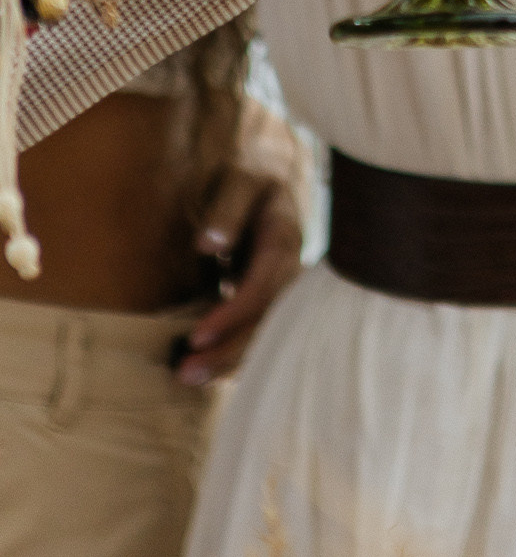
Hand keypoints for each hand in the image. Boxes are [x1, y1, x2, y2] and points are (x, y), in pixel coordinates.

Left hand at [177, 105, 309, 385]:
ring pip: (267, 332)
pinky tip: (205, 372)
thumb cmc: (244, 178)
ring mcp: (283, 287)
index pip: (264, 282)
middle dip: (230, 350)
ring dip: (230, 361)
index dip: (235, 312)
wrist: (260, 181)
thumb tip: (209, 245)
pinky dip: (234, 356)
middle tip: (185, 374)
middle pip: (269, 319)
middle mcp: (290, 267)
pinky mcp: (269, 300)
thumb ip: (227, 207)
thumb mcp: (239, 180)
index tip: (197, 335)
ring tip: (188, 378)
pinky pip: (258, 333)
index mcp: (284, 236)